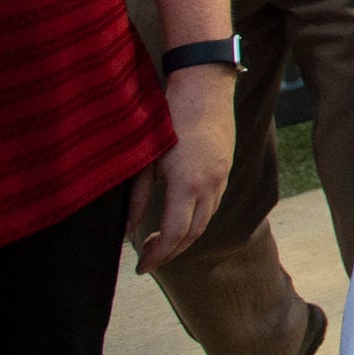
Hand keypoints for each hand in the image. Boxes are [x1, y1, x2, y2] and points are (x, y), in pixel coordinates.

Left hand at [131, 65, 233, 274]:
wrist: (205, 86)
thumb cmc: (169, 117)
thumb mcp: (146, 158)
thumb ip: (138, 196)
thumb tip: (128, 230)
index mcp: (186, 185)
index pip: (173, 235)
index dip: (157, 256)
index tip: (140, 267)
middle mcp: (209, 185)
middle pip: (194, 234)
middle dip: (171, 252)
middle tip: (149, 260)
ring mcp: (221, 177)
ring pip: (206, 220)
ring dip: (186, 237)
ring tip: (162, 242)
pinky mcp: (226, 167)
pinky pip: (213, 203)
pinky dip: (197, 219)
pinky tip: (181, 216)